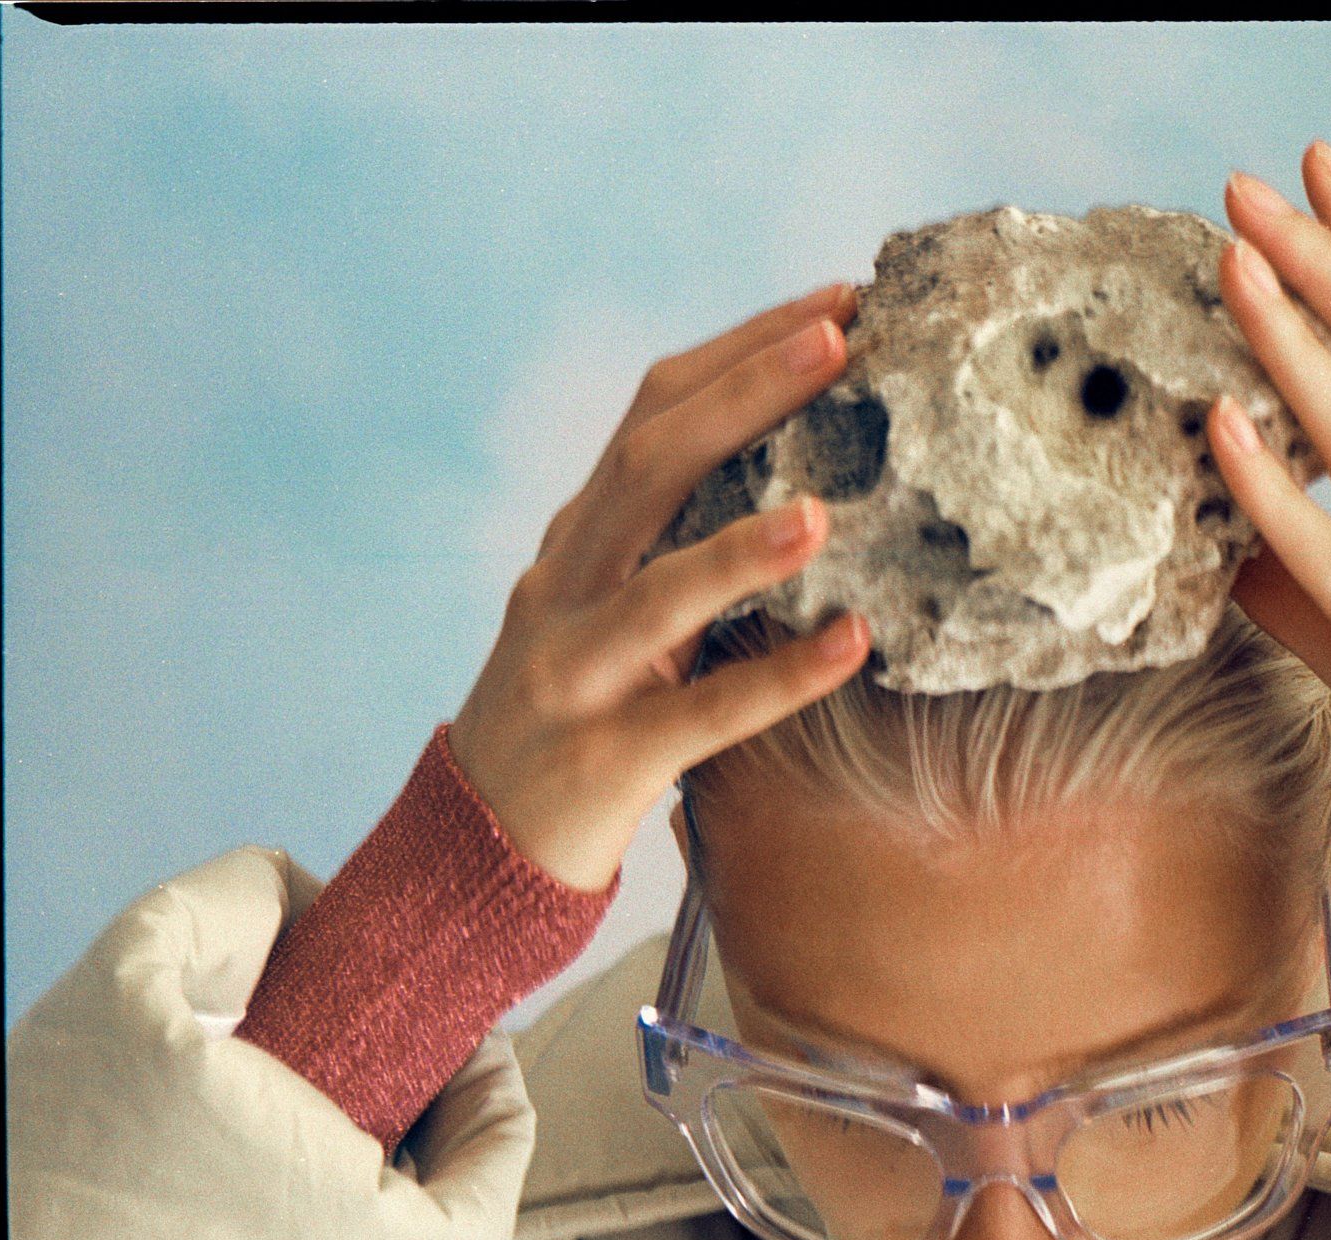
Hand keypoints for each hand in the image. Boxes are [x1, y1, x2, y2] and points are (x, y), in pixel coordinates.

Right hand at [448, 285, 871, 891]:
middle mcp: (566, 586)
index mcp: (578, 538)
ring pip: (657, 594)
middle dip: (745, 395)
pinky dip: (778, 679)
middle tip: (840, 345)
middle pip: (649, 466)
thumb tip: (809, 484)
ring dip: (742, 548)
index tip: (836, 306)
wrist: (481, 843)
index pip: (653, 412)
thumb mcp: (612, 614)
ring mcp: (577, 672)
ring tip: (825, 510)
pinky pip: (701, 715)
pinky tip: (849, 646)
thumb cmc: (578, 718)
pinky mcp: (605, 758)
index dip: (742, 353)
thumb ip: (676, 550)